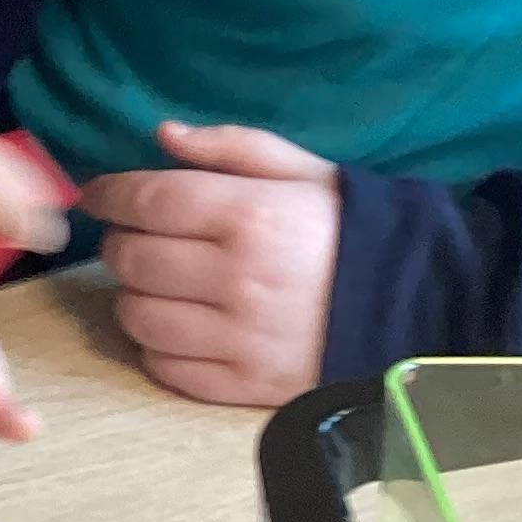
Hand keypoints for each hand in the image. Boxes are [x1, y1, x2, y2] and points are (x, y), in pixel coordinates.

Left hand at [80, 122, 339, 408]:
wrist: (420, 304)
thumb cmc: (351, 230)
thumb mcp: (303, 171)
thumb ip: (230, 149)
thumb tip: (163, 135)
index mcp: (251, 216)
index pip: (147, 202)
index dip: (110, 195)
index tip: (100, 195)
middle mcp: (237, 279)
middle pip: (131, 261)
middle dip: (121, 243)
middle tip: (137, 237)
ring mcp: (239, 338)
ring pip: (137, 318)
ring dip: (135, 296)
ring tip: (159, 283)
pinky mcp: (244, 385)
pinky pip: (165, 368)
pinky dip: (158, 347)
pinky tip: (180, 326)